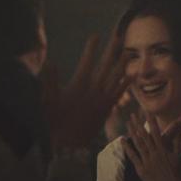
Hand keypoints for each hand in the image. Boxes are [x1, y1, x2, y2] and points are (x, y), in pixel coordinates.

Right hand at [46, 33, 130, 148]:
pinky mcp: (107, 109)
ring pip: (115, 78)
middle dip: (111, 51)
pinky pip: (119, 93)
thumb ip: (50, 81)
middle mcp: (93, 91)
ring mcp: (102, 100)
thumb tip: (50, 63)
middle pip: (105, 67)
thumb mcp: (48, 101)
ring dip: (122, 64)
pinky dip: (126, 83)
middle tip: (117, 37)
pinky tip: (132, 75)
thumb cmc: (56, 122)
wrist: (69, 144)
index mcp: (79, 87)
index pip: (87, 62)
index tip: (95, 36)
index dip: (91, 49)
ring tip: (128, 52)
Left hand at [124, 113, 180, 180]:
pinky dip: (127, 148)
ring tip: (127, 123)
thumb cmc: (177, 175)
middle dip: (138, 124)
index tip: (147, 113)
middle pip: (144, 136)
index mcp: (163, 150)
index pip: (156, 133)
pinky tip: (122, 140)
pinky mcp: (141, 168)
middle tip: (133, 114)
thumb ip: (180, 145)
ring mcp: (146, 161)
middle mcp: (154, 153)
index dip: (151, 122)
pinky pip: (133, 156)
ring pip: (137, 144)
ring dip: (132, 132)